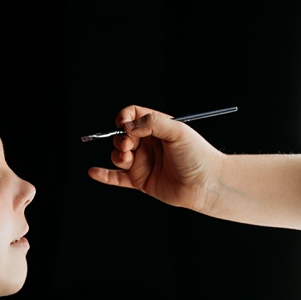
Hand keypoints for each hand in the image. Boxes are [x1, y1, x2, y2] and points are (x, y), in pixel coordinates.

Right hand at [87, 106, 224, 212]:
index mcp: (157, 128)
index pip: (132, 115)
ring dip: (117, 156)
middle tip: (129, 146)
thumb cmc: (197, 155)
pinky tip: (93, 172)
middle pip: (121, 136)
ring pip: (118, 155)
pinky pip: (117, 178)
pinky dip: (104, 175)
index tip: (123, 123)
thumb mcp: (177, 131)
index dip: (124, 117)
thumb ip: (152, 123)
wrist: (207, 184)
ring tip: (127, 160)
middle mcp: (148, 144)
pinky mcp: (140, 181)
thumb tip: (128, 125)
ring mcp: (143, 163)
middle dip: (120, 139)